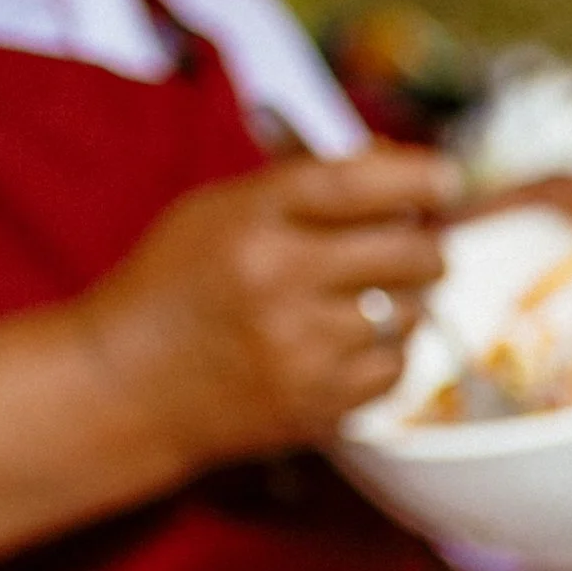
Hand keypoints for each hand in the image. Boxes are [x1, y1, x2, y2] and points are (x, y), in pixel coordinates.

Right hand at [73, 147, 461, 467]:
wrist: (126, 385)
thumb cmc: (178, 284)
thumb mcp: (220, 210)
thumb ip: (305, 185)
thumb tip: (404, 165)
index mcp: (253, 218)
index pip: (359, 184)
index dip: (418, 176)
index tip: (445, 179)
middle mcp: (281, 280)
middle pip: (408, 250)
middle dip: (426, 243)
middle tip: (415, 245)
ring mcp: (302, 349)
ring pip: (411, 312)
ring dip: (405, 300)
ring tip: (366, 297)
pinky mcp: (319, 405)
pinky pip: (397, 368)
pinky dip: (387, 352)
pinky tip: (349, 343)